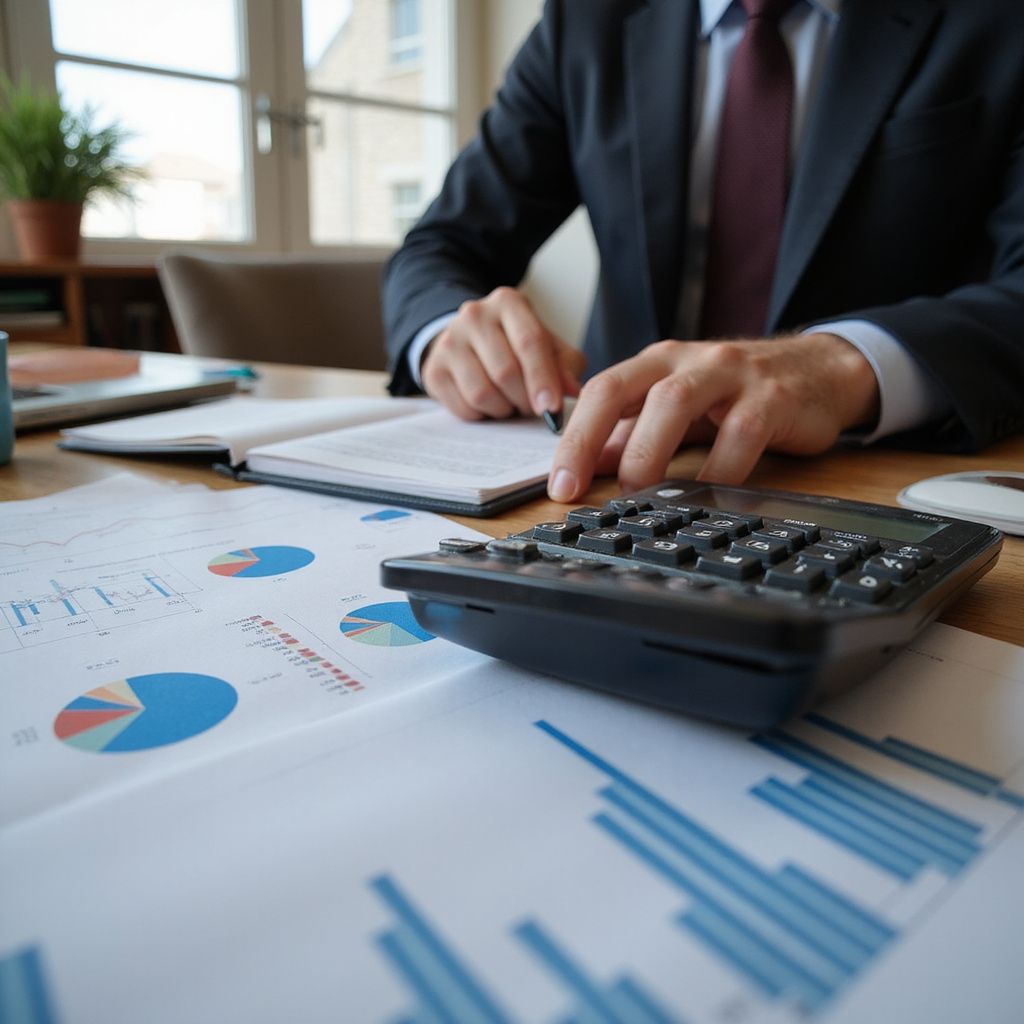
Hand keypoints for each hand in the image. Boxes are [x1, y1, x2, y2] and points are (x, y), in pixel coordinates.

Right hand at [421, 287, 585, 419]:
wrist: (470, 343)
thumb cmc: (517, 346)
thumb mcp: (548, 348)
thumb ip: (565, 366)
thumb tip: (573, 391)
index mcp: (508, 302)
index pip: (529, 342)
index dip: (543, 379)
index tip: (553, 409)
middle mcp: (474, 315)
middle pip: (505, 372)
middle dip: (525, 400)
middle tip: (533, 408)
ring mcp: (449, 342)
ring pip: (482, 394)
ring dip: (504, 410)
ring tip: (510, 402)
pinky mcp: (434, 370)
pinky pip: (463, 407)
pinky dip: (482, 416)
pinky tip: (489, 404)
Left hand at [547, 333, 879, 501]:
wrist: (821, 373)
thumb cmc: (738, 394)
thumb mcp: (679, 409)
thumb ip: (633, 434)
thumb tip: (585, 468)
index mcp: (658, 364)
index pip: (600, 392)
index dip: (572, 438)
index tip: (557, 485)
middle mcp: (688, 361)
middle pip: (624, 390)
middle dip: (592, 442)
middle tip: (580, 493)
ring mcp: (731, 375)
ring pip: (675, 403)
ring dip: (648, 453)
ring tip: (636, 493)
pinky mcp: (774, 398)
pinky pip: (741, 433)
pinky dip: (719, 469)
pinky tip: (707, 496)